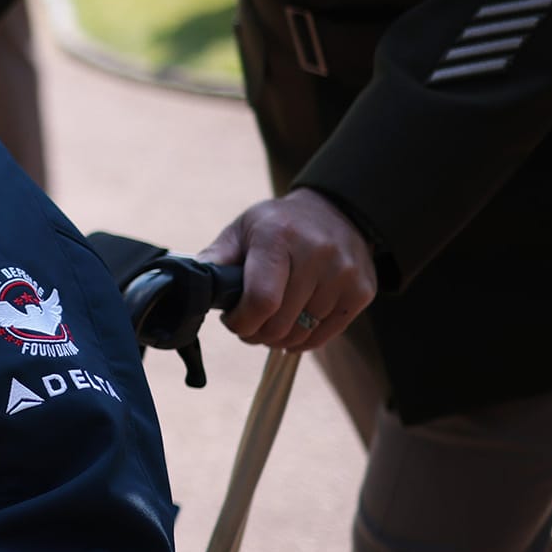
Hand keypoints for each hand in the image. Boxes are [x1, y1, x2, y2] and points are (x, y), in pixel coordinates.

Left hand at [199, 187, 376, 351]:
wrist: (337, 210)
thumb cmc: (279, 225)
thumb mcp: (242, 230)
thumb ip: (215, 259)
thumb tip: (189, 283)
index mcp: (278, 236)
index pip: (261, 301)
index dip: (241, 323)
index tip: (233, 319)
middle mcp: (316, 252)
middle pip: (280, 324)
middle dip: (255, 333)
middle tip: (249, 325)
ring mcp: (344, 273)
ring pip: (301, 334)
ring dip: (278, 338)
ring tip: (271, 322)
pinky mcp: (362, 291)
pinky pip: (325, 335)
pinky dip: (303, 340)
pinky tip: (293, 326)